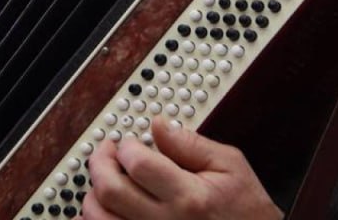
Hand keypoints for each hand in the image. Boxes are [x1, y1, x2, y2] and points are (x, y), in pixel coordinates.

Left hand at [82, 117, 281, 219]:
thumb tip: (157, 126)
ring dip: (93, 194)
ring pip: (100, 219)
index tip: (128, 141)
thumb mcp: (229, 166)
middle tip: (106, 152)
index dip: (126, 145)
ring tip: (105, 180)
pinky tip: (105, 210)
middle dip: (100, 163)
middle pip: (110, 191)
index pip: (138, 164)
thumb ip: (190, 144)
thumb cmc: (245, 210)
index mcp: (189, 197)